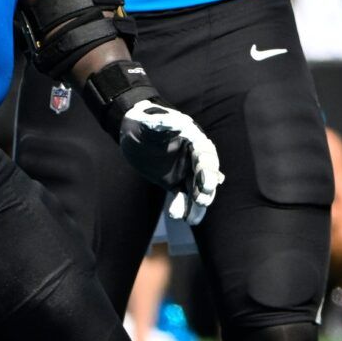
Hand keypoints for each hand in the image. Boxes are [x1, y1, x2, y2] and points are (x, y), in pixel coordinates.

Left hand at [119, 99, 225, 222]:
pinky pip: (183, 196)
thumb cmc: (142, 123)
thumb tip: (177, 122)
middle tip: (201, 200)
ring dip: (197, 204)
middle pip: (206, 174)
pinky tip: (178, 215)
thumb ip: (162, 123)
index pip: (206, 155)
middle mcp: (193, 156)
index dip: (208, 169)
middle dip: (206, 188)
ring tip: (191, 219)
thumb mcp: (149, 123)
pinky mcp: (175, 182)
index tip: (206, 182)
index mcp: (193, 139)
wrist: (133, 133)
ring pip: (197, 189)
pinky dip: (183, 206)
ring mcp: (185, 170)